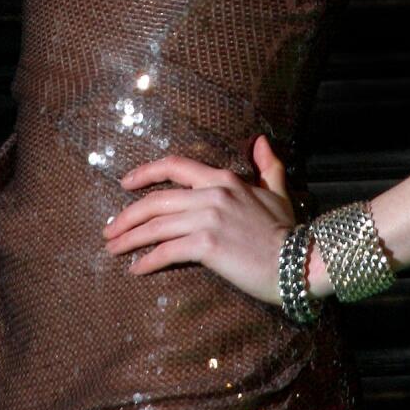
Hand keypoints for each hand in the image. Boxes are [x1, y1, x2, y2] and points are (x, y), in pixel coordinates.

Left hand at [100, 134, 297, 305]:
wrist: (301, 263)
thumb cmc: (288, 230)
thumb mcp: (277, 192)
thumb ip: (268, 166)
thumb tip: (261, 140)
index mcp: (223, 179)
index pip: (174, 166)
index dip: (144, 173)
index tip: (123, 183)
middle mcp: (211, 194)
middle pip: (155, 200)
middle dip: (126, 216)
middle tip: (108, 229)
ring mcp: (208, 219)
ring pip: (155, 226)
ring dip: (129, 238)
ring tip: (112, 248)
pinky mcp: (207, 245)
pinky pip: (167, 251)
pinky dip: (147, 260)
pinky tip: (136, 269)